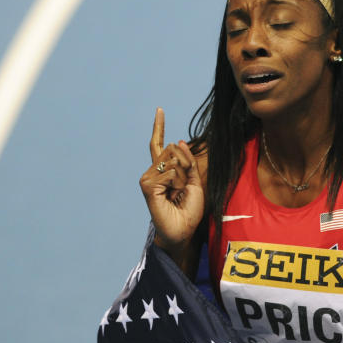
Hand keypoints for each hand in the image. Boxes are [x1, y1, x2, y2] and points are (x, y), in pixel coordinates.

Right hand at [138, 107, 204, 259]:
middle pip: (172, 151)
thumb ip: (188, 162)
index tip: (160, 110)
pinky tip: (173, 195)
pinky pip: (170, 172)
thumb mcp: (194, 182)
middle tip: (183, 188)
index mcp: (162, 171)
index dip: (159, 127)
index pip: (158, 144)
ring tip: (177, 194)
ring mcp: (148, 178)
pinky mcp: (147, 186)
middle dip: (186, 166)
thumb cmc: (189, 211)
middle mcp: (152, 173)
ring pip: (173, 161)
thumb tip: (177, 141)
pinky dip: (177, 182)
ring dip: (183, 177)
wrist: (183, 232)